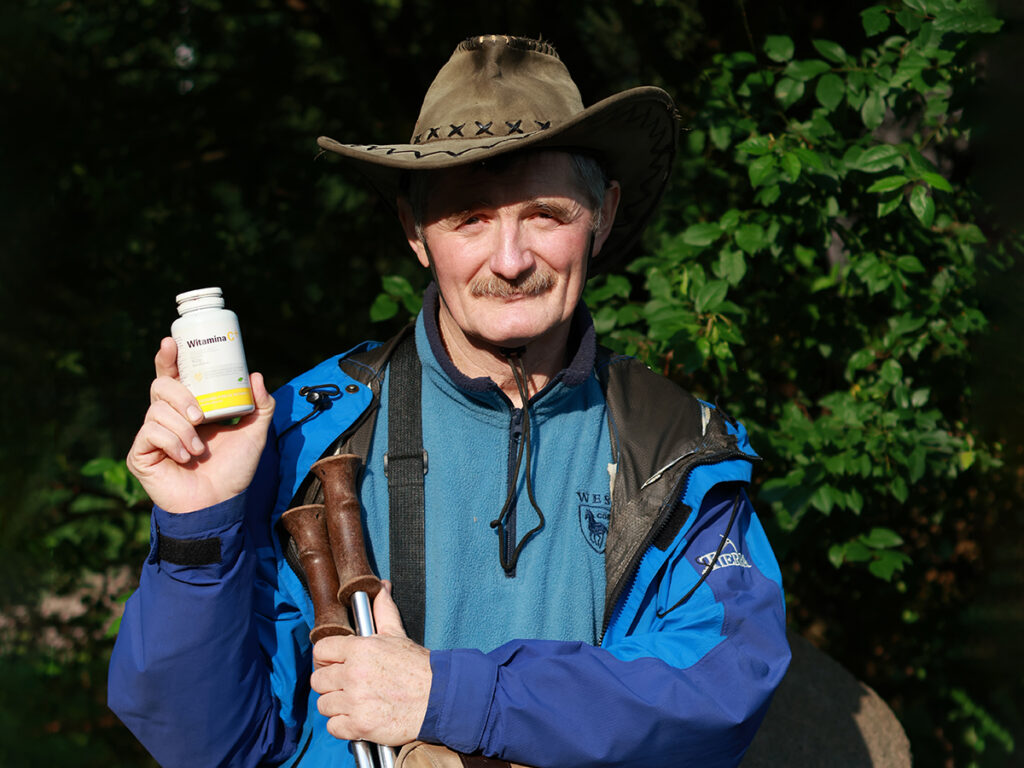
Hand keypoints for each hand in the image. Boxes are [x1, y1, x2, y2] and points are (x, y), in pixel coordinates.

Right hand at [126, 337, 274, 513]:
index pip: (174, 375)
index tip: (171, 342)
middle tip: (200, 415)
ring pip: (157, 410)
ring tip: (198, 449)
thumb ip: (260, 405)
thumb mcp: (254, 433)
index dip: (169, 357)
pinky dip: (172, 443)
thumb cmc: (233, 469)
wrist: (219, 504)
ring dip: (183, 429)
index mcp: (190, 407)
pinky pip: (151, 433)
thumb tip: (254, 375)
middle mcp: (167, 417)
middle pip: (161, 385)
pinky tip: (185, 458)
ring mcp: (152, 435)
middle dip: (181, 395)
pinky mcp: (140, 453)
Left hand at [312, 582, 431, 746]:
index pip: (320, 651)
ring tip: (354, 703)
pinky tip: (358, 718)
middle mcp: (353, 674)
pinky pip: (333, 727)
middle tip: (347, 685)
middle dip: (331, 683)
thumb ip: (383, 611)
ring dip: (337, 706)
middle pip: (318, 680)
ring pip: (323, 704)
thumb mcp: (397, 635)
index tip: (334, 664)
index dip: (326, 657)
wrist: (439, 699)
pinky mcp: (359, 726)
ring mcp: (355, 702)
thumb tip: (381, 587)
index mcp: (359, 649)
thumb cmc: (418, 668)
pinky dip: (344, 726)